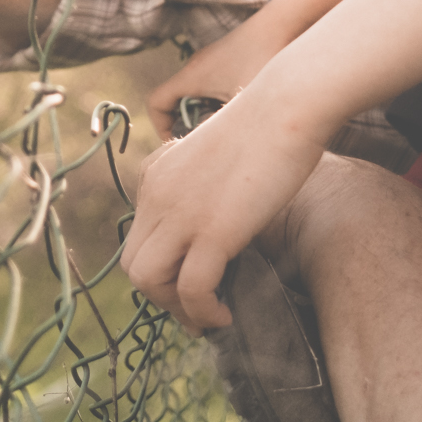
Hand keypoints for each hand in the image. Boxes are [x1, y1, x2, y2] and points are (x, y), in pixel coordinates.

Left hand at [120, 87, 327, 331]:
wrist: (288, 105)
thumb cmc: (270, 125)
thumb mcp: (219, 156)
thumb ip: (207, 185)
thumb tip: (225, 217)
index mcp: (156, 175)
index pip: (138, 238)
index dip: (161, 270)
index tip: (190, 284)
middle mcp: (157, 194)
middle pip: (133, 265)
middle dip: (162, 296)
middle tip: (198, 308)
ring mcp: (181, 212)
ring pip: (147, 281)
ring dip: (176, 309)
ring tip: (209, 316)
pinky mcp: (212, 230)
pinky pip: (191, 290)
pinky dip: (203, 312)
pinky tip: (225, 314)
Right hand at [146, 11, 296, 140]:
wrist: (284, 22)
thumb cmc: (265, 58)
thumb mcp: (245, 102)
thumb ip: (229, 127)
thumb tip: (219, 152)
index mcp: (193, 76)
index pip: (156, 102)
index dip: (160, 127)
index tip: (179, 144)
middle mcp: (196, 67)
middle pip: (173, 101)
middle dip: (184, 124)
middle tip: (207, 140)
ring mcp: (211, 62)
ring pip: (193, 95)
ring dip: (203, 113)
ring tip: (229, 126)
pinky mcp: (226, 60)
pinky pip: (209, 87)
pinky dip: (216, 102)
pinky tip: (243, 109)